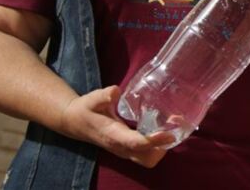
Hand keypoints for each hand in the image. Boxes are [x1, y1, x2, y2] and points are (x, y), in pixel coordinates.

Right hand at [58, 86, 172, 167]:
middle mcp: (120, 147)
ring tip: (172, 125)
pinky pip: (146, 155)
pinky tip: (163, 128)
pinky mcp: (127, 149)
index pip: (136, 143)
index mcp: (113, 136)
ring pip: (148, 159)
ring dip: (162, 147)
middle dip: (162, 147)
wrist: (75, 122)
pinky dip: (158, 146)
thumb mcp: (92, 99)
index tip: (169, 133)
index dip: (153, 140)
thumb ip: (103, 96)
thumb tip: (115, 91)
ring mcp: (124, 151)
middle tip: (174, 126)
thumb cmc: (86, 109)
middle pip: (147, 158)